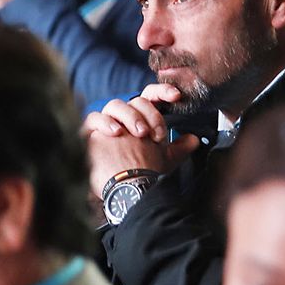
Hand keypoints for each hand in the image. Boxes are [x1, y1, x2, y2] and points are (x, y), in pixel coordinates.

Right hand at [82, 84, 200, 198]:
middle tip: (153, 134)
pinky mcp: (90, 135)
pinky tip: (115, 132)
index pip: (149, 97)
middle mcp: (124, 120)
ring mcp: (107, 126)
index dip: (162, 92)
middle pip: (134, 101)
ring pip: (114, 105)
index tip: (176, 97)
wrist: (128, 191)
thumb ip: (179, 147)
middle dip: (148, 114)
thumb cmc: (145, 175)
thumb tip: (194, 139)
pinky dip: (105, 122)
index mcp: (142, 120)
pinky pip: (93, 119)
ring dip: (129, 116)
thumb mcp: (166, 159)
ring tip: (138, 134)